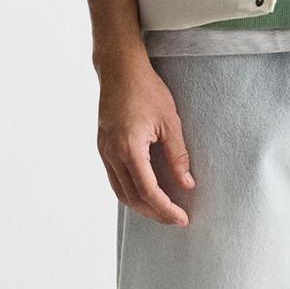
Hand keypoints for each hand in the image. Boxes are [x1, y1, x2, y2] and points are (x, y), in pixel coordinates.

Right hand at [96, 56, 195, 225]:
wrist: (119, 69)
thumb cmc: (147, 90)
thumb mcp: (170, 122)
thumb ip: (178, 156)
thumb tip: (187, 184)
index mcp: (130, 149)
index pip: (148, 191)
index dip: (166, 208)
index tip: (181, 219)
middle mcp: (112, 154)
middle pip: (132, 197)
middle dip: (154, 212)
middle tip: (175, 219)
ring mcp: (104, 151)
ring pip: (120, 191)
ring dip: (141, 205)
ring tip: (162, 210)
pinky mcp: (103, 146)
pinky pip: (114, 178)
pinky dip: (129, 191)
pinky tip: (145, 192)